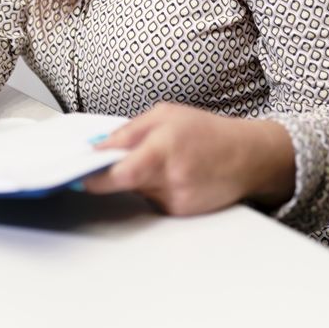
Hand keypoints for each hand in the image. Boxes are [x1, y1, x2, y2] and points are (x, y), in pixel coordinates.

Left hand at [83, 103, 294, 214]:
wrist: (248, 157)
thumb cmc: (206, 131)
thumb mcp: (164, 114)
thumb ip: (127, 131)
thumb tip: (97, 147)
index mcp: (162, 148)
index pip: (119, 173)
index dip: (95, 178)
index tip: (79, 176)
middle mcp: (169, 177)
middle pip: (124, 183)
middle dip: (115, 172)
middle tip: (110, 162)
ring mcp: (176, 199)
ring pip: (137, 192)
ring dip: (138, 179)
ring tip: (161, 160)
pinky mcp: (181, 213)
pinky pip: (153, 201)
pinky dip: (153, 189)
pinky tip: (174, 174)